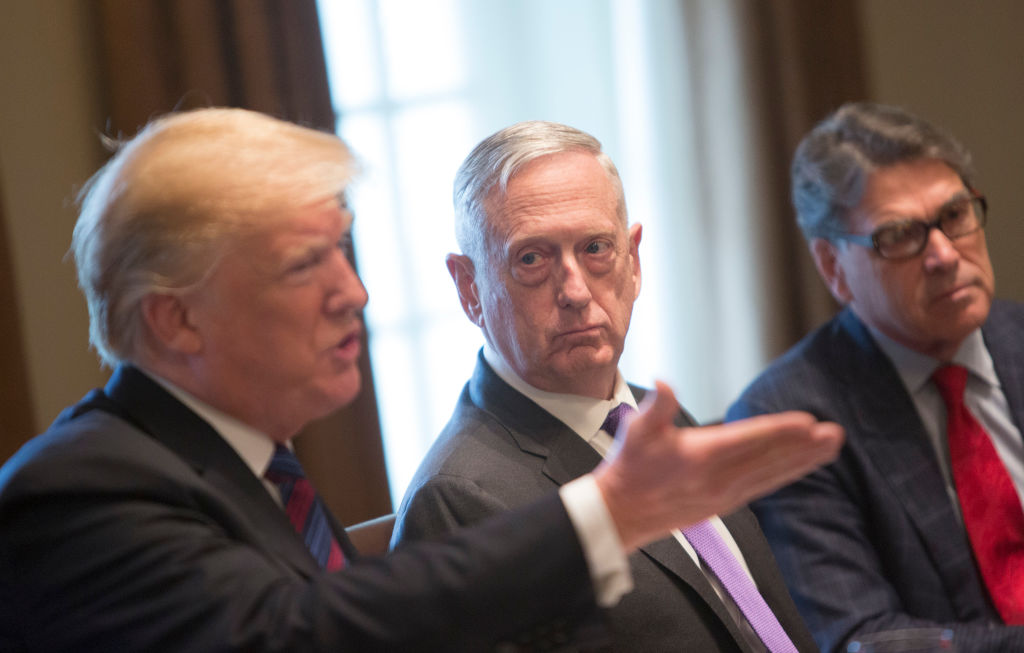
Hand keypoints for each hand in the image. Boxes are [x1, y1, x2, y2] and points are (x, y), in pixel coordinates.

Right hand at [593, 381, 842, 550]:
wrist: (621, 513)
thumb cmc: (629, 467)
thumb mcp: (636, 431)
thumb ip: (656, 407)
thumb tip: (663, 383)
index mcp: (700, 456)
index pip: (748, 440)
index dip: (779, 431)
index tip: (808, 423)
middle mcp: (718, 478)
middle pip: (769, 459)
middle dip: (804, 446)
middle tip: (835, 434)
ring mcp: (724, 494)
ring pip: (772, 474)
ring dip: (803, 461)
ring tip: (831, 447)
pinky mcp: (724, 503)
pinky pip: (764, 486)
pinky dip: (786, 474)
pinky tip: (802, 465)